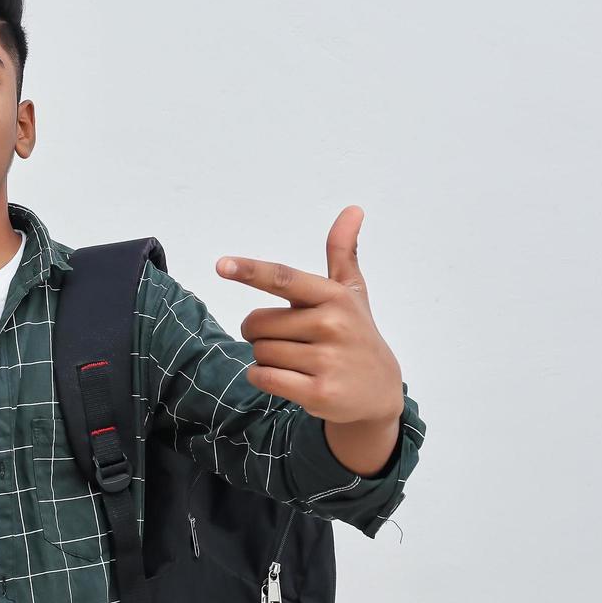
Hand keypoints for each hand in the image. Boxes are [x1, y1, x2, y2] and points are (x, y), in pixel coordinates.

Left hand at [216, 205, 402, 426]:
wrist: (379, 392)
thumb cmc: (356, 335)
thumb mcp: (352, 294)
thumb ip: (342, 253)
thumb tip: (352, 209)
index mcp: (334, 296)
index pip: (284, 278)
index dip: (250, 271)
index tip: (222, 265)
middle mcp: (332, 324)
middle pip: (257, 324)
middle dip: (261, 334)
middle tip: (292, 341)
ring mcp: (326, 360)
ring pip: (259, 352)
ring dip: (266, 358)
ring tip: (299, 362)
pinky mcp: (318, 392)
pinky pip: (263, 377)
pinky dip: (263, 378)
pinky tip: (289, 380)